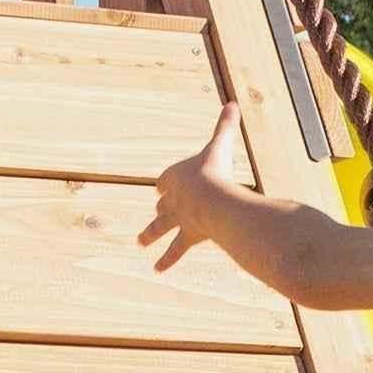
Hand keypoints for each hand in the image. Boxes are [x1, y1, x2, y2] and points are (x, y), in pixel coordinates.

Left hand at [139, 100, 246, 272]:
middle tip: (154, 214)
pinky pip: (175, 250)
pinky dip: (167, 259)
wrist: (212, 197)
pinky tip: (157, 269)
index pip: (166, 180)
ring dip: (150, 234)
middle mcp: (173, 198)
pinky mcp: (186, 235)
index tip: (159, 189)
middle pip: (164, 203)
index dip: (165, 184)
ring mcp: (178, 218)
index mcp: (176, 175)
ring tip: (140, 243)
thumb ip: (225, 125)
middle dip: (160, 208)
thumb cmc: (216, 169)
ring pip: (162, 227)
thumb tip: (233, 102)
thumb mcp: (220, 144)